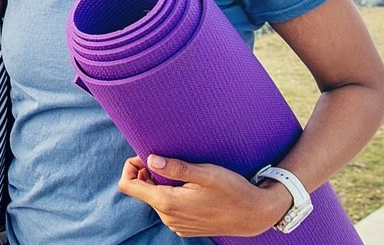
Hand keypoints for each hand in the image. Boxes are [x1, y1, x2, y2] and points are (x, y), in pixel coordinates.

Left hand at [117, 155, 292, 237]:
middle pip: (142, 190)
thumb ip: (176, 168)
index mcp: (167, 203)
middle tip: (166, 159)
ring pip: (155, 199)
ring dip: (161, 184)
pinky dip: (172, 195)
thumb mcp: (206, 173)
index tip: (144, 156)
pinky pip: (168, 208)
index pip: (128, 185)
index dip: (130, 167)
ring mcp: (176, 224)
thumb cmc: (233, 191)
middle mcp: (168, 217)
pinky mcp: (185, 227)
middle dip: (148, 173)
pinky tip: (190, 188)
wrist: (255, 215)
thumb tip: (151, 159)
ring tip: (183, 174)